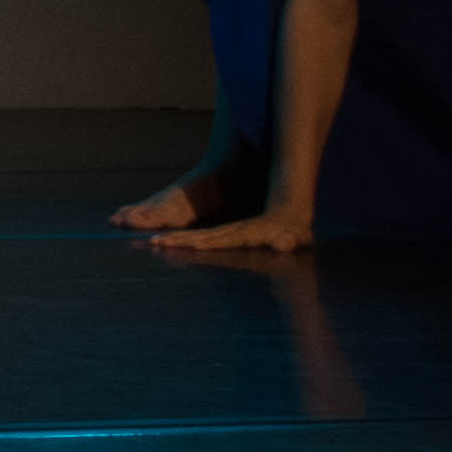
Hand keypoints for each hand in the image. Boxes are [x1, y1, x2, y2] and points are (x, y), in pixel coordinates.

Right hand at [148, 205, 313, 253]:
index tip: (185, 242)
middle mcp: (233, 231)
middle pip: (202, 236)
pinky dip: (187, 240)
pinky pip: (204, 238)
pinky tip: (172, 242)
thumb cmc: (296, 228)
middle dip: (178, 240)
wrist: (291, 208)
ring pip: (199, 236)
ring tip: (156, 242)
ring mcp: (229, 232)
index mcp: (246, 233)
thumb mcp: (296, 234)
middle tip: (155, 242)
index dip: (201, 241)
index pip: (220, 238)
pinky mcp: (229, 234)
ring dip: (178, 239)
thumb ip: (289, 239)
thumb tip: (283, 243)